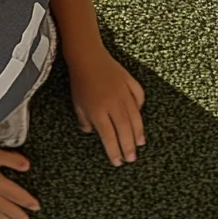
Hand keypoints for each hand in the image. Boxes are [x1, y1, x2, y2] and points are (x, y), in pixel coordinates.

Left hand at [67, 48, 145, 166]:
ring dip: (138, 132)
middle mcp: (113, 103)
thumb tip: (92, 132)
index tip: (117, 162)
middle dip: (128, 146)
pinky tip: (139, 117)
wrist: (87, 56)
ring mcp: (123, 92)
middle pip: (124, 130)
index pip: (109, 137)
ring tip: (140, 143)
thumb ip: (85, 120)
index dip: (114, 151)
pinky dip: (140, 108)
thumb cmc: (80, 81)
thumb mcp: (77, 104)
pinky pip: (139, 97)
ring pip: (135, 117)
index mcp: (98, 110)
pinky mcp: (129, 81)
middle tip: (131, 158)